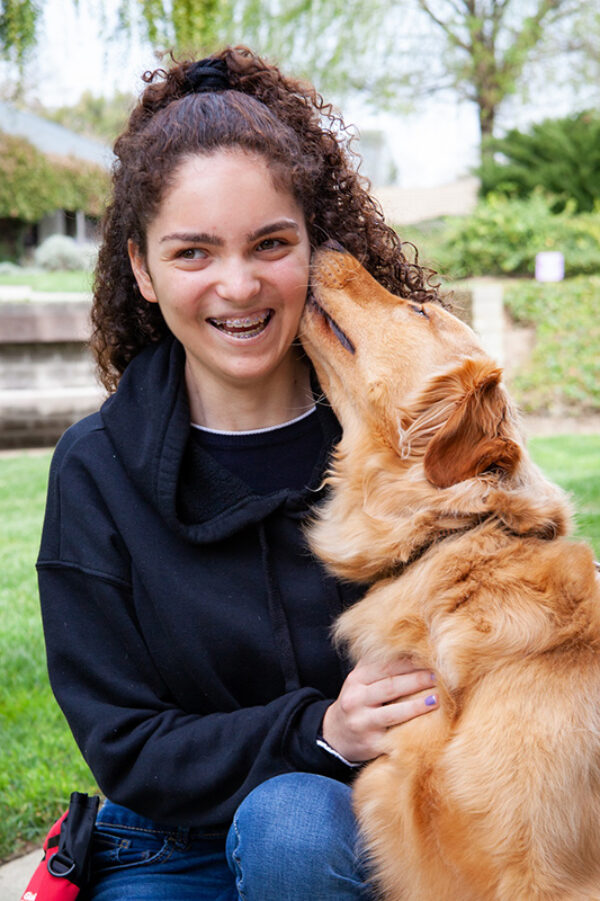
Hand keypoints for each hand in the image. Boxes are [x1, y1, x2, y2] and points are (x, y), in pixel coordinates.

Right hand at [322, 658, 437, 762]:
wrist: (336, 735)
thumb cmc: (357, 702)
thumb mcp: (361, 681)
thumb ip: (380, 666)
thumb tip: (414, 649)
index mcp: (356, 679)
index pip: (385, 666)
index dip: (409, 662)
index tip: (430, 657)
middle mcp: (356, 699)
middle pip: (391, 686)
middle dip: (417, 680)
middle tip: (438, 676)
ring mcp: (362, 722)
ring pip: (393, 712)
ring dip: (418, 705)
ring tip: (437, 698)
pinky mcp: (370, 743)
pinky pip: (394, 736)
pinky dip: (412, 730)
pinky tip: (427, 726)